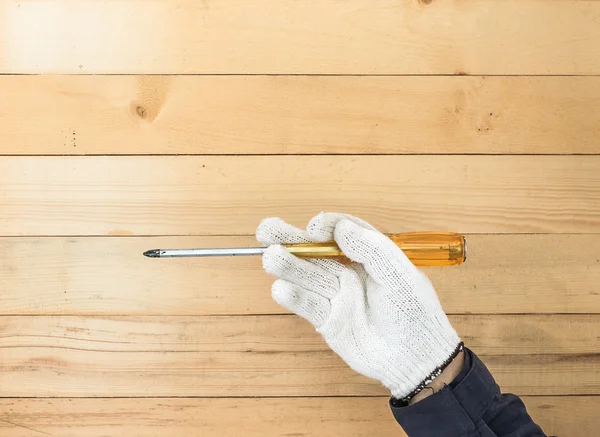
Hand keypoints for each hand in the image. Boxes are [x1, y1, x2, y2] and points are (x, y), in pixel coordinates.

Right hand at [257, 212, 461, 400]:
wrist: (415, 359)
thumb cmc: (414, 313)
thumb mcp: (400, 275)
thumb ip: (372, 249)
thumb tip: (342, 228)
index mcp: (369, 256)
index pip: (342, 233)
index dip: (326, 226)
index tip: (314, 227)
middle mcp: (349, 272)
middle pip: (316, 252)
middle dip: (291, 239)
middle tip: (266, 229)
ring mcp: (337, 296)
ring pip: (307, 276)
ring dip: (288, 266)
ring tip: (271, 257)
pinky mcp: (328, 320)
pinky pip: (307, 305)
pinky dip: (293, 296)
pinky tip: (281, 289)